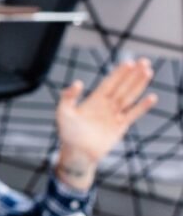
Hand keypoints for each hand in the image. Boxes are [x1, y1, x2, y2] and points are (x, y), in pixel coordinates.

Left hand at [55, 59, 155, 187]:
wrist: (77, 154)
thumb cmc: (68, 134)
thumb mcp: (63, 113)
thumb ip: (68, 97)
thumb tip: (78, 82)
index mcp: (94, 100)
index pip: (109, 82)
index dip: (119, 73)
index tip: (129, 62)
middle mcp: (106, 105)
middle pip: (122, 86)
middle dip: (133, 74)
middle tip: (144, 61)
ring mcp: (114, 115)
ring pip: (129, 96)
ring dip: (139, 85)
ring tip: (149, 71)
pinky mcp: (120, 127)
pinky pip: (133, 114)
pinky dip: (142, 106)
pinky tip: (151, 97)